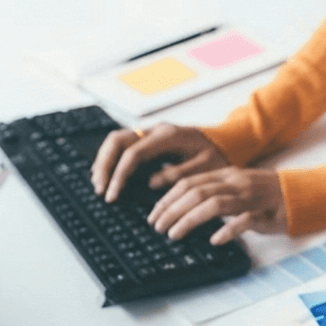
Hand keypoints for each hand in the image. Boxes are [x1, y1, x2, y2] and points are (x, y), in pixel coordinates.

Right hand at [91, 123, 228, 201]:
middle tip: (100, 189)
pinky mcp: (150, 138)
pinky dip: (112, 158)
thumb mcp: (205, 168)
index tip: (113, 195)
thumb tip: (152, 183)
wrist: (226, 141)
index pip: (133, 154)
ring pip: (117, 140)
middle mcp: (156, 130)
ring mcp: (151, 132)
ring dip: (105, 161)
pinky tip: (109, 174)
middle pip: (117, 141)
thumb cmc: (217, 156)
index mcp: (168, 136)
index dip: (119, 175)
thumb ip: (179, 174)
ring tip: (99, 184)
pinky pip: (124, 144)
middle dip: (105, 165)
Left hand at [148, 167, 285, 243]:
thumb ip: (213, 194)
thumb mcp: (235, 189)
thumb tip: (182, 208)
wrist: (300, 195)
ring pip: (214, 203)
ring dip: (189, 219)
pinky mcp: (264, 213)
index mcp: (225, 175)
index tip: (154, 215)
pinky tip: (214, 240)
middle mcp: (235, 182)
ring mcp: (250, 197)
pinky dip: (228, 230)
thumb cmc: (265, 197)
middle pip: (196, 192)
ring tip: (173, 234)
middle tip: (157, 227)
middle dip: (172, 209)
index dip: (167, 198)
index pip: (189, 182)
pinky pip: (244, 220)